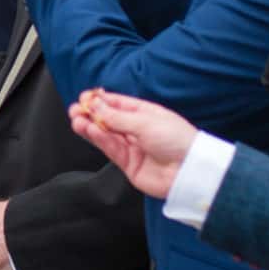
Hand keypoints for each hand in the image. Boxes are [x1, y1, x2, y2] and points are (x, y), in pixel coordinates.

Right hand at [69, 88, 199, 200]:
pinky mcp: (128, 163)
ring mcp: (132, 146)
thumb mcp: (145, 122)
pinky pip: (109, 148)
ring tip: (77, 119)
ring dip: (90, 125)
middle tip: (77, 109)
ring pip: (105, 133)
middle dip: (91, 113)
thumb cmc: (177, 141)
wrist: (191, 172)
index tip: (86, 98)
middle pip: (108, 119)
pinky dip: (97, 138)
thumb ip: (116, 116)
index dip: (100, 100)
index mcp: (145, 114)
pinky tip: (89, 129)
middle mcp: (137, 129)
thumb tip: (95, 104)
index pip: (117, 104)